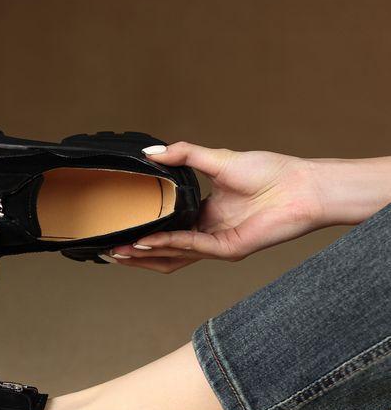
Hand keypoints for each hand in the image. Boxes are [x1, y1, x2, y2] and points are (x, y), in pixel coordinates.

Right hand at [109, 142, 323, 272]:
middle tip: (108, 250)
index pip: (165, 229)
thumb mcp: (216, 158)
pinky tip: (147, 240)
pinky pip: (191, 248)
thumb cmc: (270, 171)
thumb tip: (150, 152)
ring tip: (120, 253)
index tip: (118, 229)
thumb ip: (183, 154)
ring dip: (145, 256)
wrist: (301, 185)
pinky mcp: (227, 249)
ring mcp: (216, 244)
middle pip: (163, 250)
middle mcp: (207, 232)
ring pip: (172, 257)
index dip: (140, 231)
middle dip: (134, 253)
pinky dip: (167, 244)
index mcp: (204, 214)